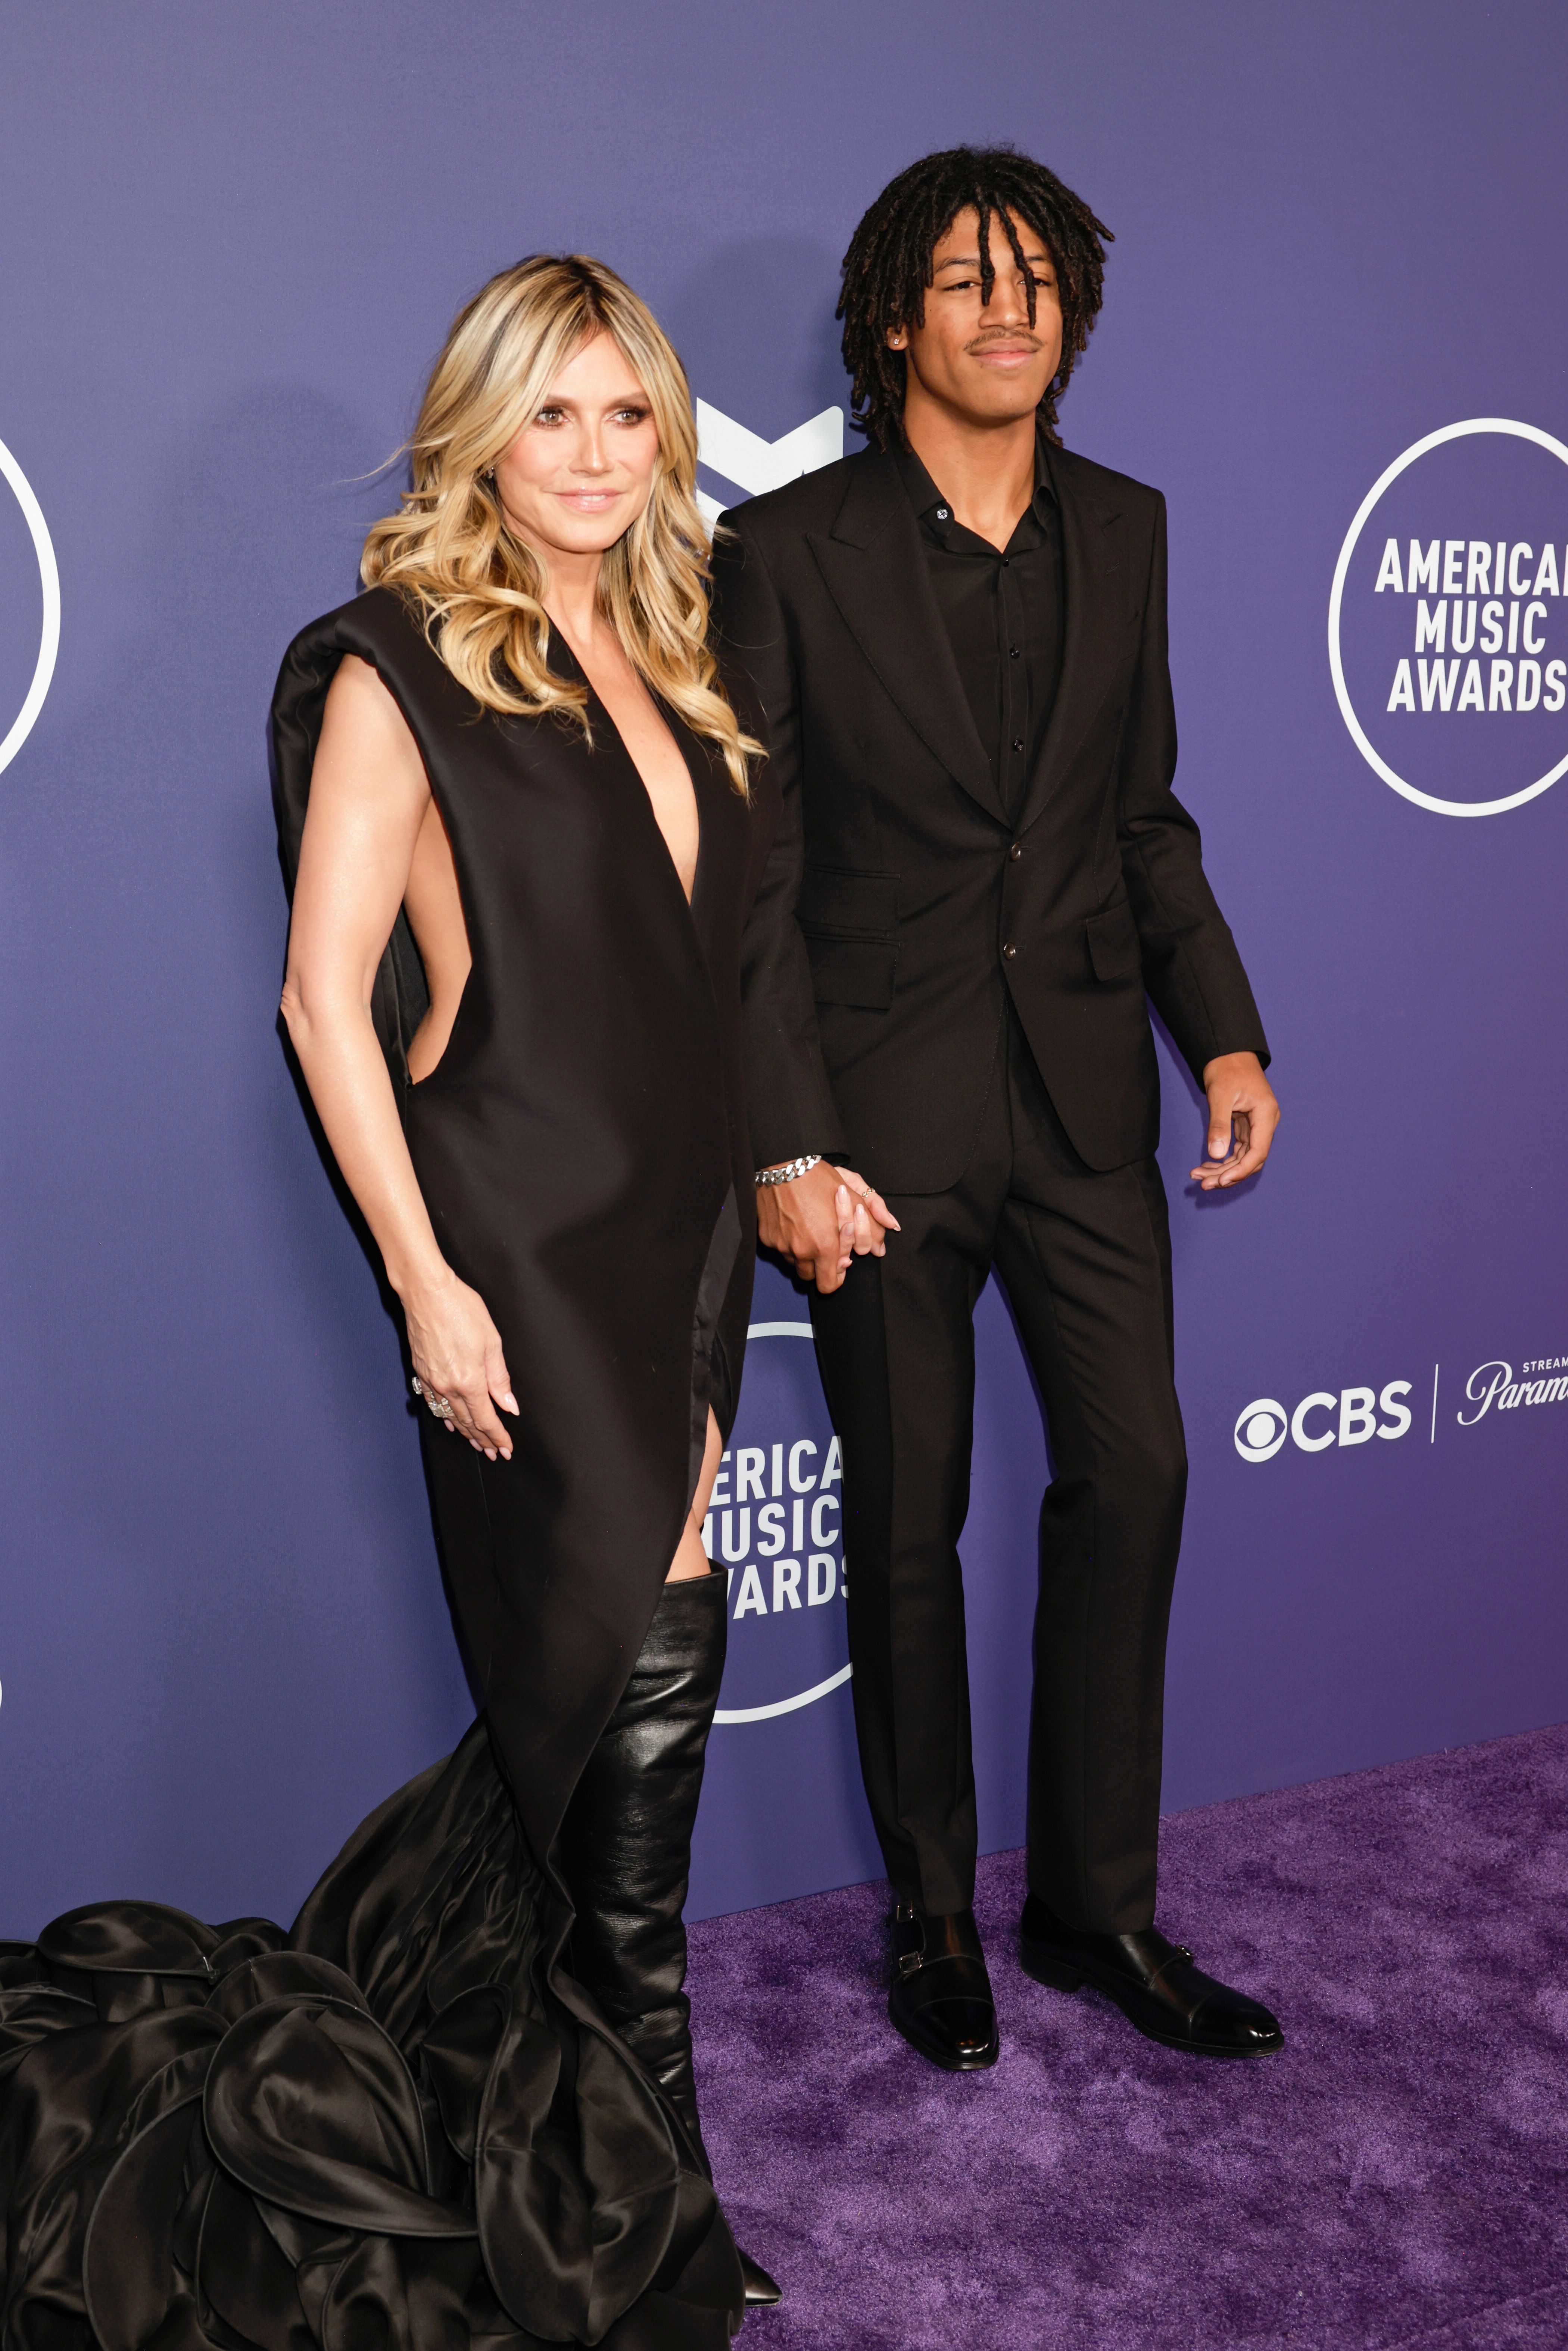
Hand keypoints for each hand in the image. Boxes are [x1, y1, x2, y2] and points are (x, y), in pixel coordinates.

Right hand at [401, 1265, 517, 1458]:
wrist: (426, 1292)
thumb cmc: (461, 1309)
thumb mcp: (491, 1341)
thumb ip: (499, 1378)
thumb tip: (509, 1405)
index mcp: (469, 1381)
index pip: (486, 1419)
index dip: (497, 1436)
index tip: (505, 1448)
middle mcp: (448, 1386)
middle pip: (468, 1422)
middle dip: (483, 1440)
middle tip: (493, 1452)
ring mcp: (431, 1381)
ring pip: (450, 1416)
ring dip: (465, 1432)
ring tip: (476, 1443)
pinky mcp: (421, 1371)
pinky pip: (433, 1403)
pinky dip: (444, 1416)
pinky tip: (450, 1421)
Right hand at [755, 1160, 899, 1292]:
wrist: (782, 1164)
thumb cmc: (818, 1177)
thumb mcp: (852, 1195)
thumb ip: (872, 1224)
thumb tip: (880, 1249)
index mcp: (825, 1245)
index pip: (830, 1285)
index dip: (837, 1276)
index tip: (840, 1262)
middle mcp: (802, 1251)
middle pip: (812, 1278)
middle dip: (820, 1266)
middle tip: (825, 1246)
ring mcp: (782, 1246)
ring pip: (796, 1264)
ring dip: (805, 1254)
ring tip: (809, 1229)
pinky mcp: (767, 1239)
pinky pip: (781, 1250)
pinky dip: (789, 1242)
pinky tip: (793, 1222)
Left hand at [1191, 1052, 1279, 1189]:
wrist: (1228, 1053)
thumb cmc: (1226, 1069)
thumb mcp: (1220, 1096)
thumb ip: (1219, 1125)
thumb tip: (1216, 1154)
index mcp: (1266, 1114)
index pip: (1258, 1152)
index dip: (1240, 1170)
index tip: (1221, 1181)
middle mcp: (1266, 1122)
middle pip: (1251, 1159)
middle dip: (1228, 1174)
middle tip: (1203, 1184)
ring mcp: (1257, 1125)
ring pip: (1243, 1157)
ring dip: (1223, 1169)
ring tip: (1199, 1177)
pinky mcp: (1247, 1126)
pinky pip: (1238, 1149)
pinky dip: (1223, 1159)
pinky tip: (1206, 1165)